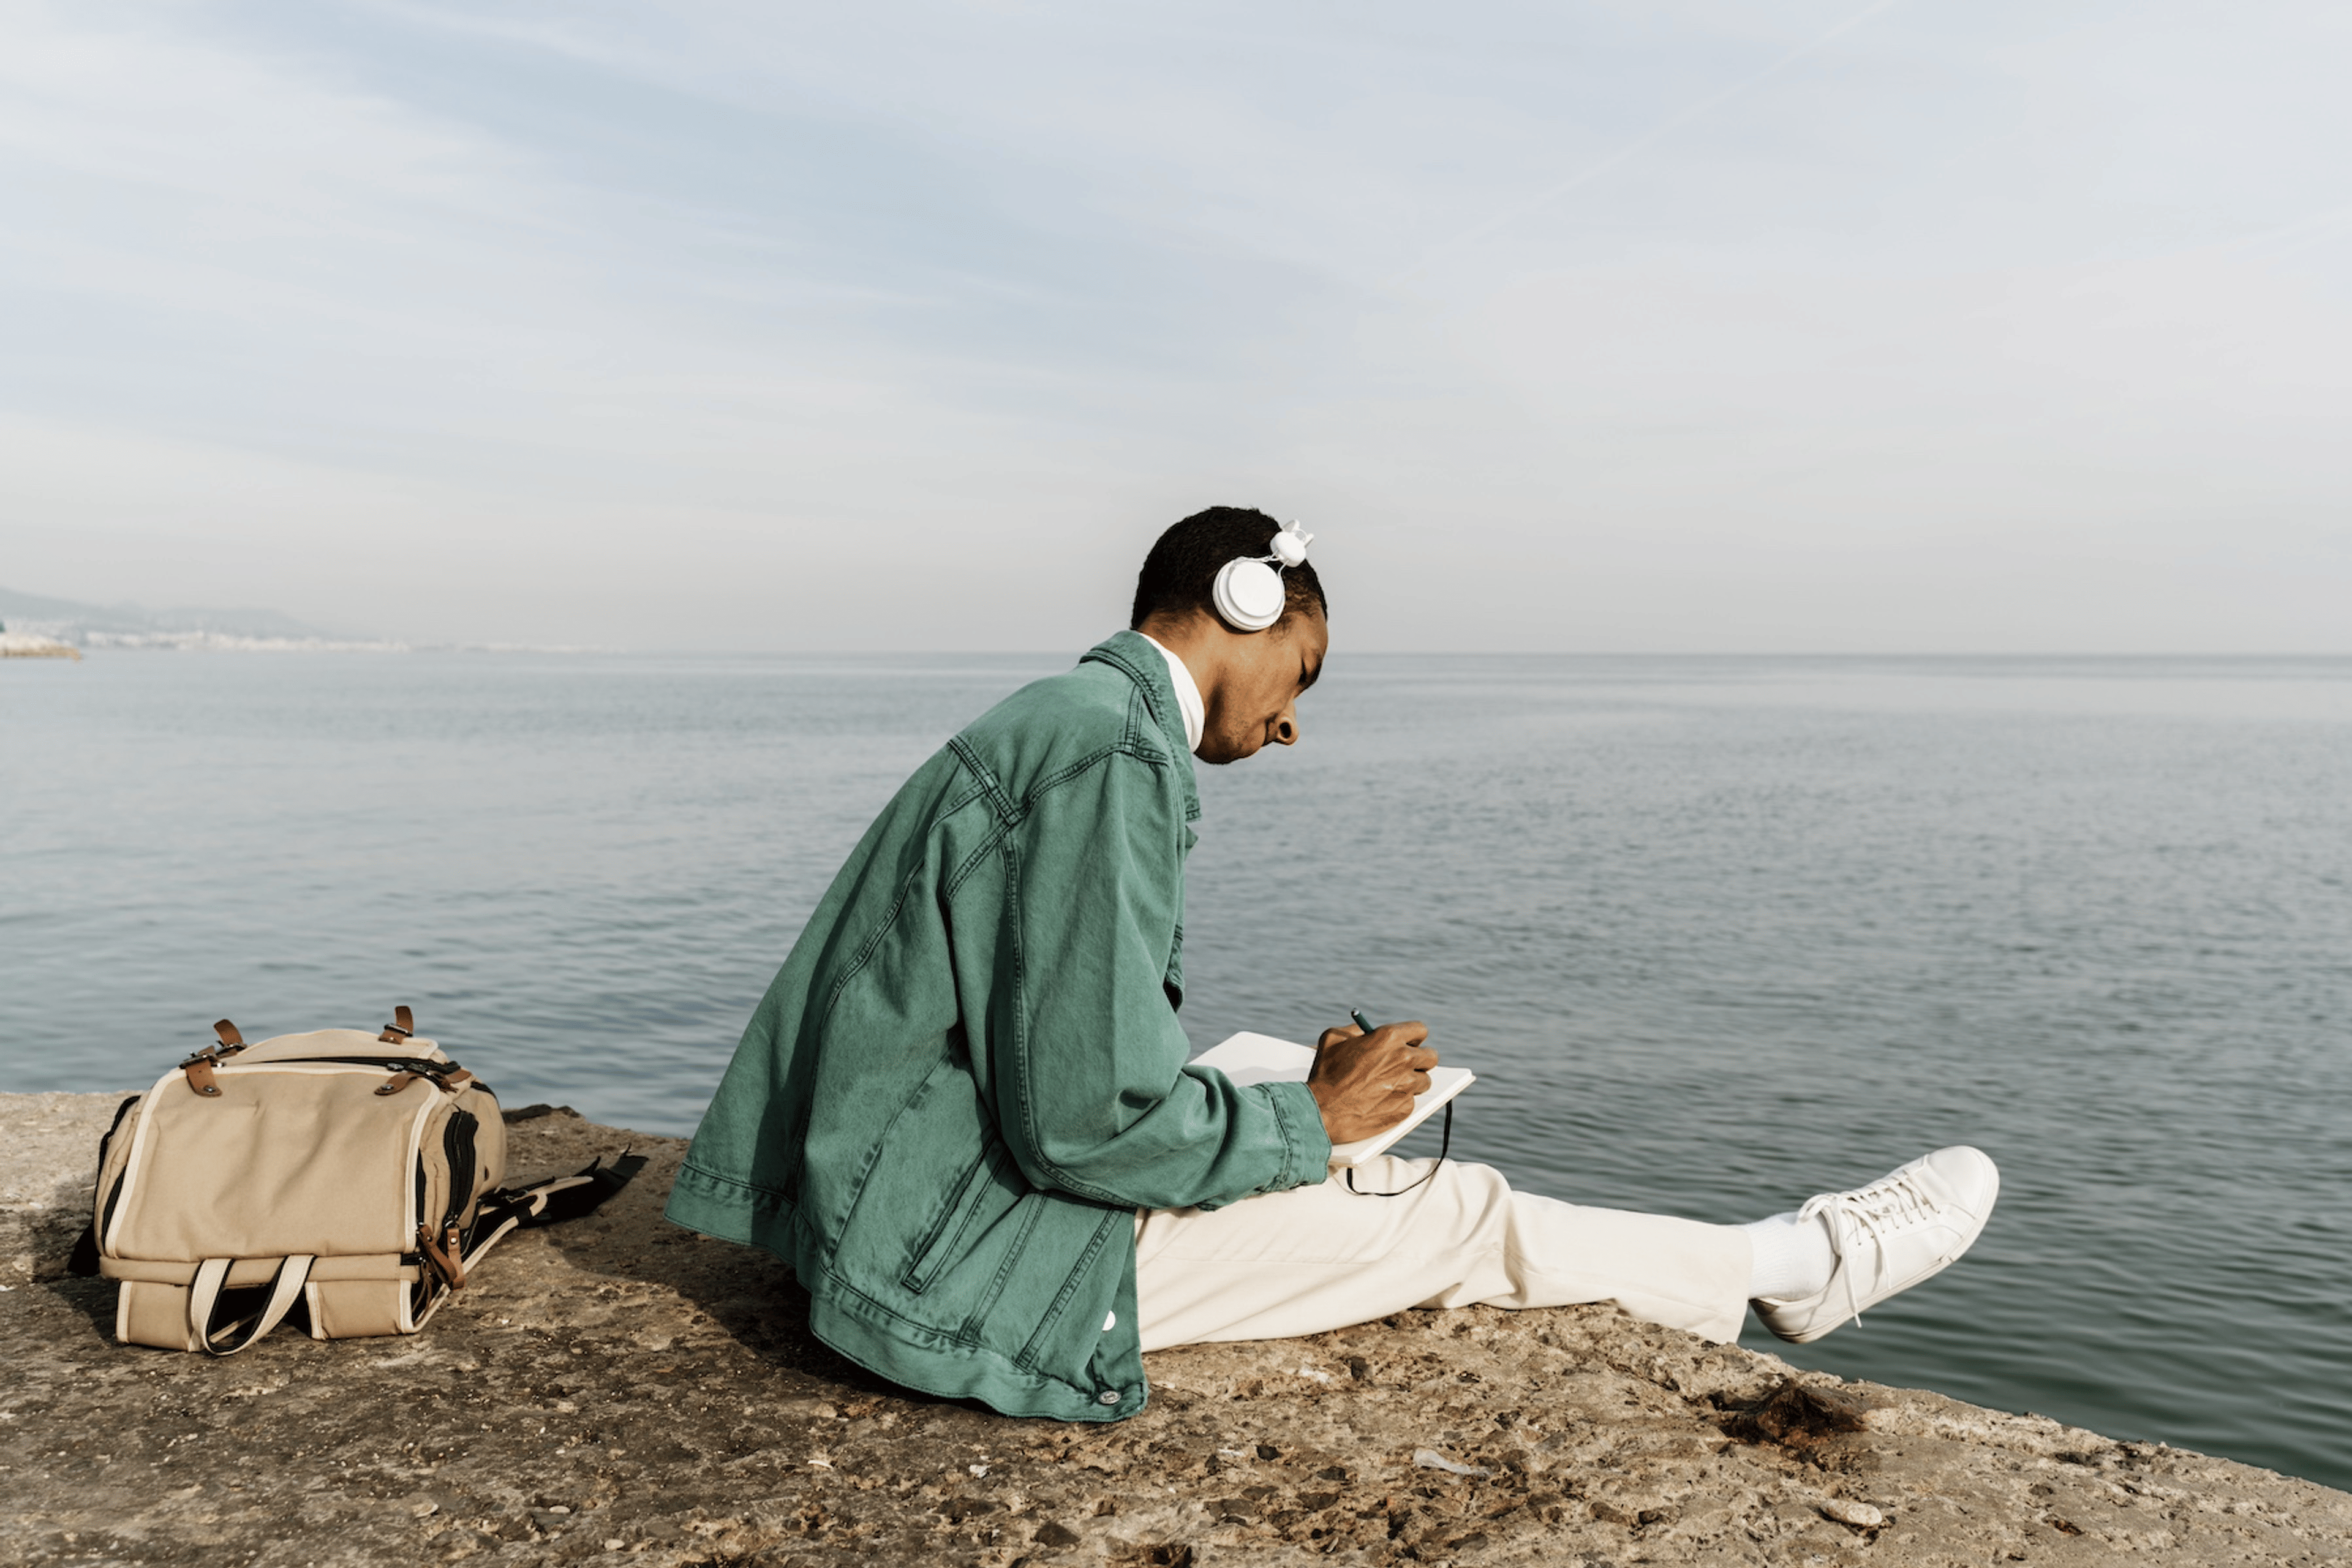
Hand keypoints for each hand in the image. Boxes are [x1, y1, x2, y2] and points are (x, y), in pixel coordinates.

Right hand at [1306, 1019, 1436, 1144]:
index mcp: (1389, 1038)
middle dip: (1419, 1059)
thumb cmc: (1325, 1074)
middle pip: (1430, 1056)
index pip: (1419, 1030)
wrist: (1322, 1111)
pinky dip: (1400, 1101)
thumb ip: (1356, 1030)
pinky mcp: (1405, 1108)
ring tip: (1390, 1085)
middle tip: (1405, 1064)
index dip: (1412, 1037)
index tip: (1408, 1043)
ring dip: (1411, 1082)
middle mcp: (1403, 1060)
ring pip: (1424, 1081)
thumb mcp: (1334, 1039)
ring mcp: (1407, 1086)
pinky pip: (1411, 1101)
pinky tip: (1381, 1100)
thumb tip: (1367, 1032)